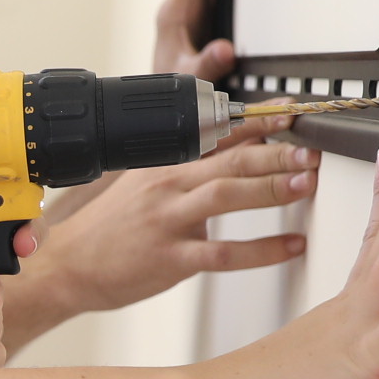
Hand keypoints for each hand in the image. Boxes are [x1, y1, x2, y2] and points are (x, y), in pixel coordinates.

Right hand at [23, 133, 319, 318]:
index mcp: (164, 163)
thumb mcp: (142, 185)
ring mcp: (168, 221)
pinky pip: (222, 253)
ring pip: (226, 195)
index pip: (218, 133)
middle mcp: (167, 185)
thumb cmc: (109, 229)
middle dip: (275, 151)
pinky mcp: (170, 258)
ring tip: (306, 184)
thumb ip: (186, 167)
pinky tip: (290, 247)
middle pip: (229, 160)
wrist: (67, 266)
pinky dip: (261, 250)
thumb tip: (236, 148)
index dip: (259, 120)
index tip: (293, 112)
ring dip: (270, 188)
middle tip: (311, 149)